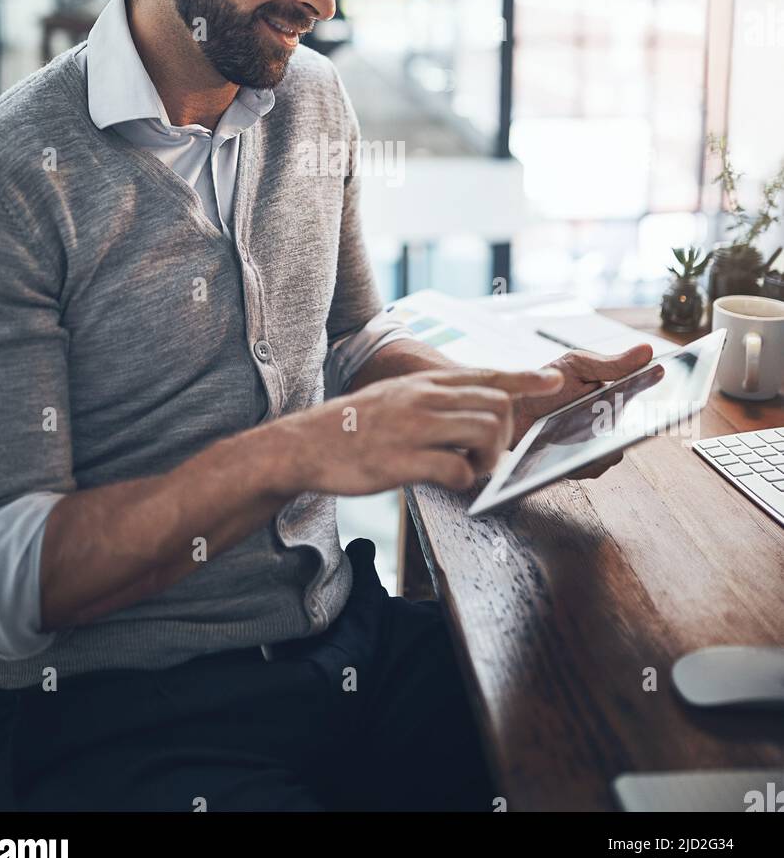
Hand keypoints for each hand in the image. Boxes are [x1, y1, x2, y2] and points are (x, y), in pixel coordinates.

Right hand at [301, 366, 564, 495]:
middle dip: (503, 435)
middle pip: (496, 406)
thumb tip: (470, 415)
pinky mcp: (403, 461)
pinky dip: (464, 480)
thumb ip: (432, 402)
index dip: (523, 378)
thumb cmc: (353, 426)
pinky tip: (449, 482)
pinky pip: (457, 468)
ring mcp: (414, 428)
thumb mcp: (395, 399)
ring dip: (487, 459)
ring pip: (485, 432)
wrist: (304, 445)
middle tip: (485, 457)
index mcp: (424, 384)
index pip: (486, 374)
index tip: (552, 378)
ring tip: (467, 471)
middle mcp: (424, 399)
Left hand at [512, 343, 653, 479]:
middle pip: (636, 433)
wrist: (515, 408)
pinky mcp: (582, 463)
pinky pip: (593, 467)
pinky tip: (573, 451)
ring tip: (591, 436)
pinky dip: (585, 460)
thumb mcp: (579, 365)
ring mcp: (599, 445)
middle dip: (635, 429)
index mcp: (618, 396)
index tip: (671, 401)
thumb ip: (613, 364)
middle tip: (624, 422)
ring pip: (615, 452)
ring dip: (605, 446)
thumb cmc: (548, 384)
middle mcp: (613, 423)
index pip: (650, 402)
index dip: (664, 403)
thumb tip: (648, 351)